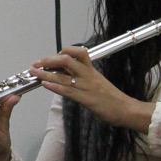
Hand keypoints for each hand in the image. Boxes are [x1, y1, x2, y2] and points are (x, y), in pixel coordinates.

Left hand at [30, 46, 153, 132]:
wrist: (126, 110)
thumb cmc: (112, 97)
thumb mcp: (98, 81)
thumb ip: (84, 76)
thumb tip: (68, 73)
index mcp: (92, 70)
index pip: (79, 52)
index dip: (65, 50)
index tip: (55, 55)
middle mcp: (88, 75)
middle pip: (67, 60)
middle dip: (49, 60)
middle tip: (37, 63)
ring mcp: (86, 86)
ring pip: (63, 76)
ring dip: (45, 73)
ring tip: (34, 72)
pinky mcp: (85, 99)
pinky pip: (67, 90)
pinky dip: (54, 86)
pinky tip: (45, 84)